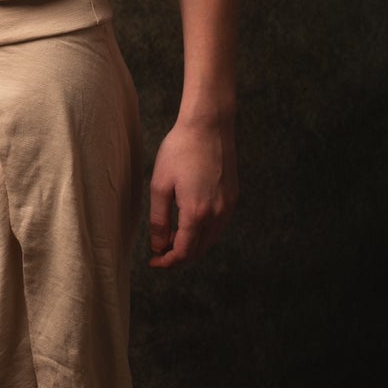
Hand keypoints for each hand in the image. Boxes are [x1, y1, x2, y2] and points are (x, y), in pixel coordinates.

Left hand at [148, 113, 237, 267]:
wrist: (209, 125)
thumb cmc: (180, 150)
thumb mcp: (160, 185)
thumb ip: (159, 220)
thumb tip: (158, 246)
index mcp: (197, 212)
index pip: (184, 252)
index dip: (167, 262)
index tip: (154, 262)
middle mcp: (218, 214)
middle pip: (199, 250)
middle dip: (179, 256)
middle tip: (159, 253)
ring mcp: (229, 206)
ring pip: (210, 239)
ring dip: (192, 245)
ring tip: (171, 239)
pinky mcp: (233, 197)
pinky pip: (219, 225)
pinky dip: (203, 232)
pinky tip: (189, 224)